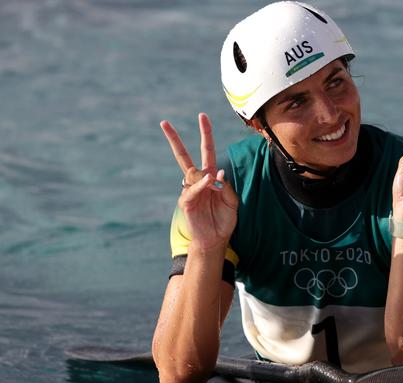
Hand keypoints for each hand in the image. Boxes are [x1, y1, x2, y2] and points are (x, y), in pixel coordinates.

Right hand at [161, 113, 238, 250]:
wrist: (216, 239)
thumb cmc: (224, 220)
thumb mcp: (232, 202)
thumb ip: (226, 187)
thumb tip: (217, 173)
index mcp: (210, 177)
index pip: (207, 151)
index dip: (206, 134)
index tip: (202, 117)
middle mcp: (198, 181)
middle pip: (183, 156)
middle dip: (174, 140)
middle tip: (164, 122)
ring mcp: (189, 190)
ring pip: (192, 174)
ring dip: (204, 177)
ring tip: (215, 190)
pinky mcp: (186, 202)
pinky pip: (192, 189)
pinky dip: (201, 185)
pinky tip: (208, 184)